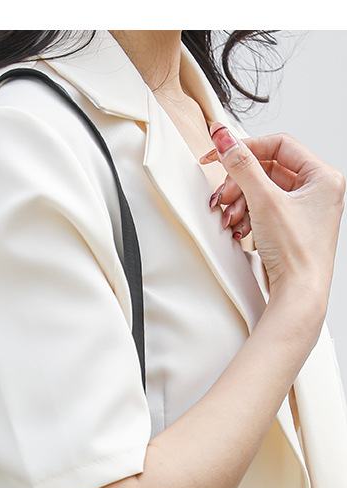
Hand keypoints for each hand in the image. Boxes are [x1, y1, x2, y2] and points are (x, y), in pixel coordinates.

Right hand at [199, 123, 344, 316]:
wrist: (299, 294)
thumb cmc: (296, 253)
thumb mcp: (264, 200)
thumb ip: (241, 165)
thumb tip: (224, 137)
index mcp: (323, 176)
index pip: (279, 145)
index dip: (246, 148)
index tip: (220, 153)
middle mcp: (318, 191)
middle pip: (268, 170)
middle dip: (239, 184)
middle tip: (222, 196)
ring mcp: (305, 211)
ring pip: (263, 192)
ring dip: (240, 203)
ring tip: (229, 218)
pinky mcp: (292, 229)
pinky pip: (264, 211)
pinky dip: (247, 217)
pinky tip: (238, 229)